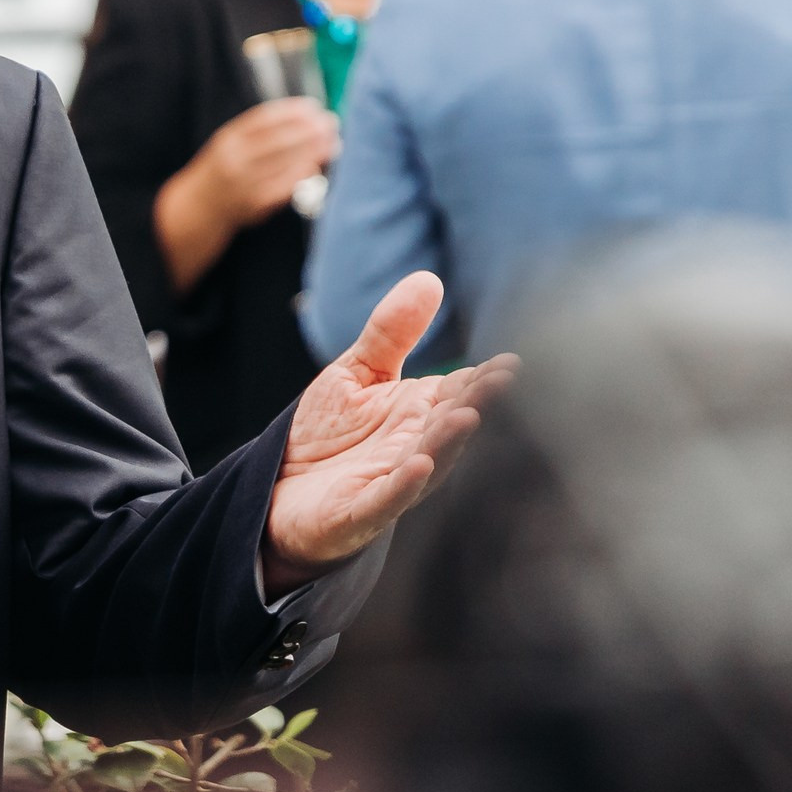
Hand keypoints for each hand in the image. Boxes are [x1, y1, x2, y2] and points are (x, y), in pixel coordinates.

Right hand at [195, 101, 341, 228]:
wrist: (200, 206)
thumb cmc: (224, 169)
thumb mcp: (231, 143)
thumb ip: (260, 131)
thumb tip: (304, 117)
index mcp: (228, 138)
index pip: (264, 118)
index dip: (292, 111)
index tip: (314, 106)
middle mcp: (235, 159)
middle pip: (279, 139)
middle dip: (309, 130)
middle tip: (331, 123)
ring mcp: (244, 182)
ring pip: (285, 163)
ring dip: (312, 152)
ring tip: (333, 143)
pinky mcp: (255, 203)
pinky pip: (284, 186)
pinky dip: (301, 174)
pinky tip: (315, 166)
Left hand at [263, 272, 513, 591]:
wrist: (279, 493)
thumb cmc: (326, 436)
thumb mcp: (355, 374)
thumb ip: (389, 334)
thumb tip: (428, 279)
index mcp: (421, 413)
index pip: (460, 391)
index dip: (484, 379)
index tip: (511, 363)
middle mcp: (416, 447)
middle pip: (452, 424)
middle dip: (475, 403)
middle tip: (501, 381)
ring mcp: (392, 483)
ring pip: (429, 461)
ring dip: (448, 442)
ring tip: (466, 415)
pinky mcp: (360, 513)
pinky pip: (386, 499)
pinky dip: (403, 485)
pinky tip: (419, 465)